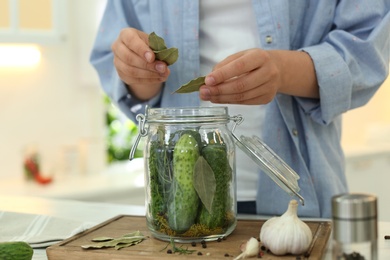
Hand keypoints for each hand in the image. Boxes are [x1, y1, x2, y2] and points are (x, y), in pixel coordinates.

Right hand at [111, 28, 169, 99]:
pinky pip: (133, 79)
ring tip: (163, 74)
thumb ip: (158, 50)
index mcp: (125, 34)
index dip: (141, 50)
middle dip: (147, 65)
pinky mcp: (121, 74)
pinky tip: (159, 78)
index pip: (131, 40)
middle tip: (163, 68)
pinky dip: (148, 80)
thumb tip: (164, 63)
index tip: (152, 58)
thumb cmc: (148, 46)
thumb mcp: (153, 43)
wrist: (142, 56)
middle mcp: (117, 47)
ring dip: (149, 74)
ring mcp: (117, 61)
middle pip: (129, 58)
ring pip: (130, 71)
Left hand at [199, 48, 317, 104]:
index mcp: (261, 57)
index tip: (207, 80)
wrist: (278, 69)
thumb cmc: (254, 61)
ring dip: (222, 98)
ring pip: (242, 97)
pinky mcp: (267, 98)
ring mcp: (269, 87)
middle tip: (203, 92)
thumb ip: (224, 65)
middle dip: (219, 90)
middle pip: (240, 85)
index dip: (222, 74)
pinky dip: (229, 101)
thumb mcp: (241, 56)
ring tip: (207, 97)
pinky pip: (245, 102)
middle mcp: (268, 72)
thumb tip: (208, 80)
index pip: (240, 67)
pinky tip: (219, 99)